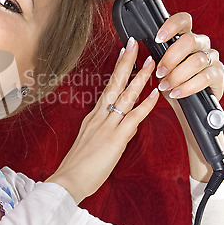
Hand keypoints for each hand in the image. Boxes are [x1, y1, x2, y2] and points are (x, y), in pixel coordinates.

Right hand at [46, 38, 158, 203]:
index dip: (117, 71)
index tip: (124, 56)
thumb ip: (106, 132)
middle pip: (114, 84)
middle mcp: (99, 117)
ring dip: (139, 78)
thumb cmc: (78, 166)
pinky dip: (145, 104)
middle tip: (133, 44)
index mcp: (93, 117)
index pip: (108, 88)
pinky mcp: (115, 138)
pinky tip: (155, 94)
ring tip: (150, 63)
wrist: (69, 180)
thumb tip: (123, 127)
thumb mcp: (90, 143)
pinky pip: (133, 117)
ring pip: (125, 96)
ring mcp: (107, 126)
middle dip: (125, 63)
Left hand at [154, 12, 223, 100]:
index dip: (171, 26)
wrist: (184, 104)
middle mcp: (201, 43)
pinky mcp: (219, 74)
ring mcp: (212, 57)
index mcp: (186, 36)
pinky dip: (187, 87)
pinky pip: (204, 78)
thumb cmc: (171, 81)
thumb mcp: (160, 67)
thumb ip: (157, 56)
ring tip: (165, 86)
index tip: (158, 39)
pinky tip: (176, 93)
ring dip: (176, 76)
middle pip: (189, 40)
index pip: (183, 20)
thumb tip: (142, 51)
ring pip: (196, 61)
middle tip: (159, 73)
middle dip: (170, 58)